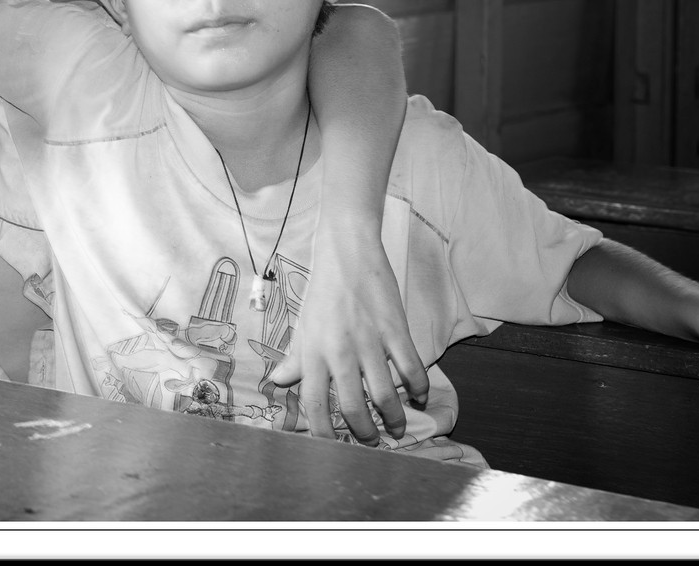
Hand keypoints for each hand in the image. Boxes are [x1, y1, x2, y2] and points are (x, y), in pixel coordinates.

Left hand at [269, 230, 427, 442]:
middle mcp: (340, 351)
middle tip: (372, 442)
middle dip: (365, 434)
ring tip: (397, 429)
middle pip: (353, 408)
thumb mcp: (303, 324)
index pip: (315, 404)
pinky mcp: (396, 328)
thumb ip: (294, 357)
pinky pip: (412, 368)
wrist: (347, 252)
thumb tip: (278, 381)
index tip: (332, 447)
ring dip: (394, 418)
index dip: (323, 433)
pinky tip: (421, 398)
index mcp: (314, 352)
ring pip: (385, 395)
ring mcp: (370, 341)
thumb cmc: (323, 289)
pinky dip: (420, 388)